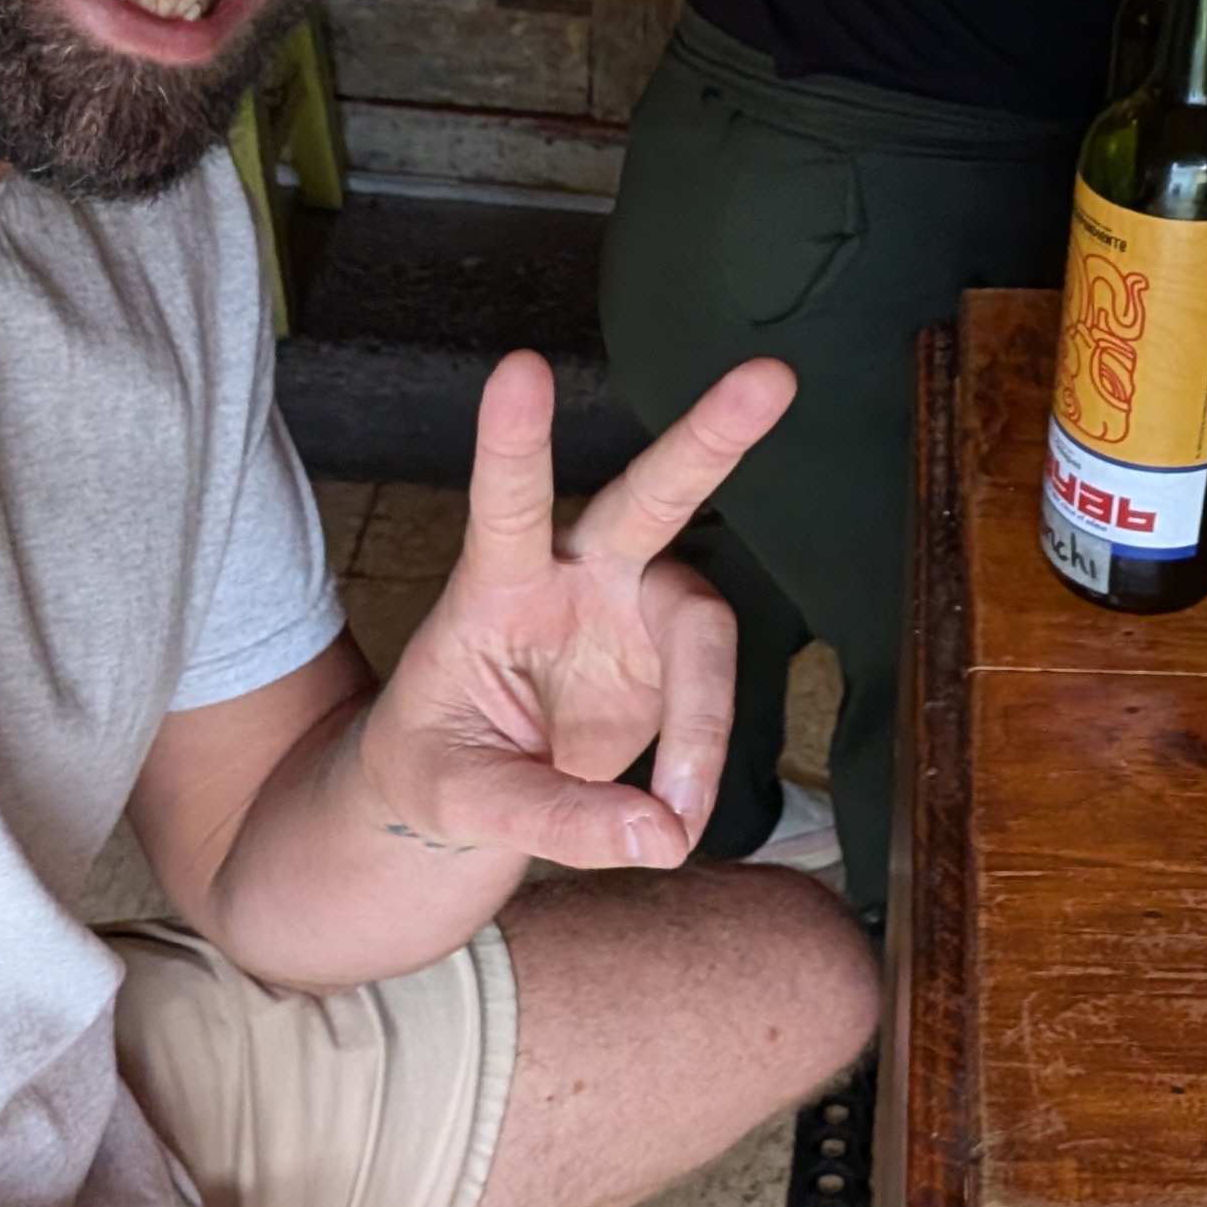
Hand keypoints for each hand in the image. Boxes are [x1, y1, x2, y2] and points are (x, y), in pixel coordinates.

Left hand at [355, 350, 793, 869]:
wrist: (458, 795)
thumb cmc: (435, 768)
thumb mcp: (457, 798)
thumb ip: (550, 816)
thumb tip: (660, 837)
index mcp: (496, 586)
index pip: (506, 505)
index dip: (514, 443)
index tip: (521, 368)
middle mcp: (574, 577)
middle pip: (651, 496)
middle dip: (710, 438)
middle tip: (770, 378)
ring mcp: (630, 615)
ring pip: (704, 620)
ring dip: (705, 717)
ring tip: (678, 814)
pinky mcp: (669, 663)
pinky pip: (710, 702)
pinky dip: (701, 764)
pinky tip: (673, 816)